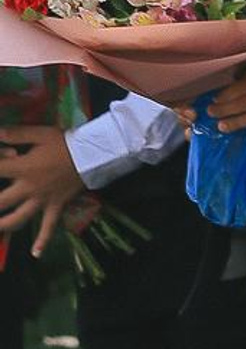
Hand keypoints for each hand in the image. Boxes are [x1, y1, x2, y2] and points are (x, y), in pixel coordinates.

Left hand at [0, 126, 83, 255]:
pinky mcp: (55, 206)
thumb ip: (17, 134)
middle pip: (0, 202)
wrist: (94, 154)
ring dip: (3, 225)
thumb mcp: (41, 133)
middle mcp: (29, 188)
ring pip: (18, 219)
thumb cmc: (66, 142)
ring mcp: (42, 200)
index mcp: (23, 168)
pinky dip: (43, 241)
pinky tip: (35, 254)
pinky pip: (49, 226)